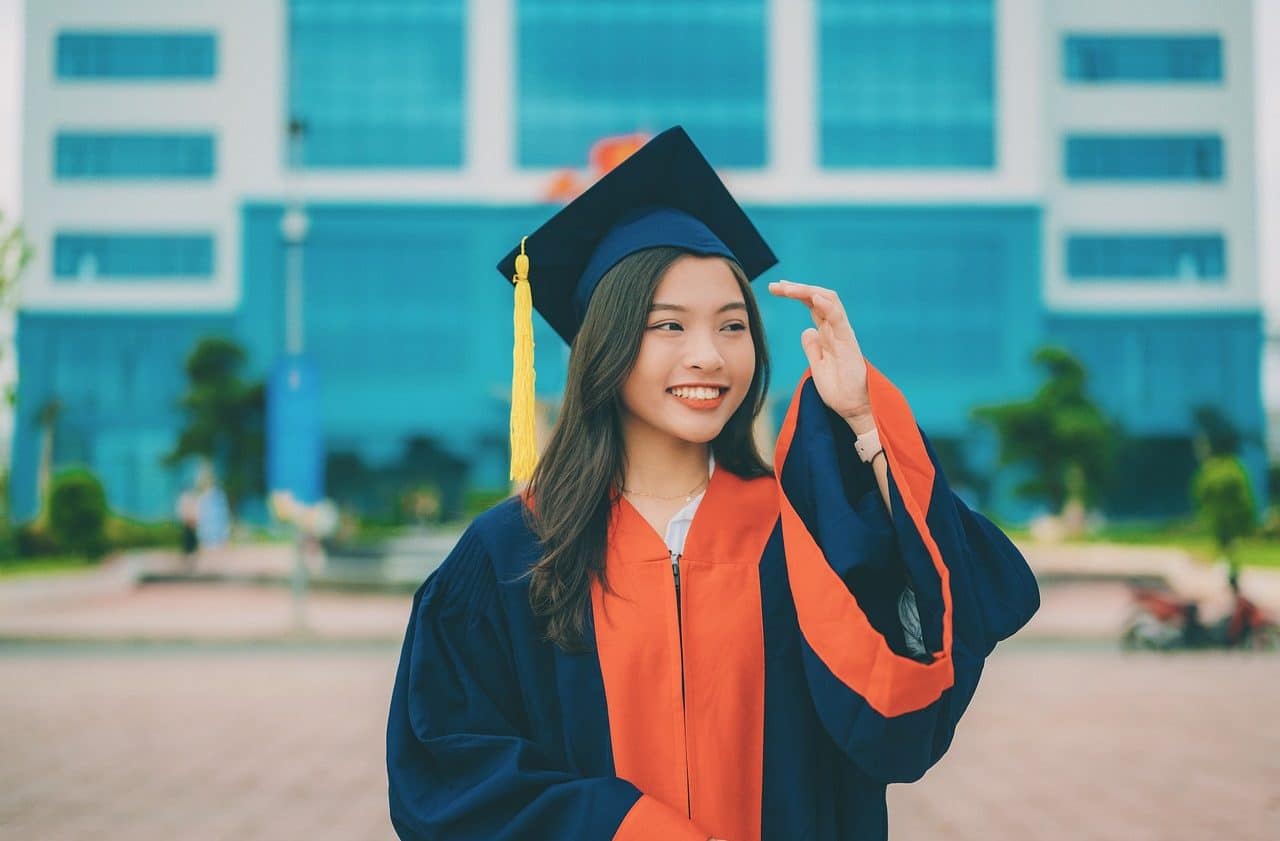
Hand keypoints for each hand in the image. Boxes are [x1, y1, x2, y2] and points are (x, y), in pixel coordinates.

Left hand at [768, 280, 871, 427]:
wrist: (853, 408)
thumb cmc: (838, 389)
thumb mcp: (817, 365)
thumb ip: (812, 347)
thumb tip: (806, 331)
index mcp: (827, 333)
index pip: (811, 305)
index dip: (795, 294)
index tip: (776, 289)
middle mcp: (835, 329)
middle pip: (817, 298)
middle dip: (796, 288)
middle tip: (775, 286)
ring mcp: (842, 334)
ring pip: (828, 301)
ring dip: (806, 291)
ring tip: (787, 288)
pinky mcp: (848, 343)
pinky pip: (838, 318)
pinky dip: (826, 305)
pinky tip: (813, 297)